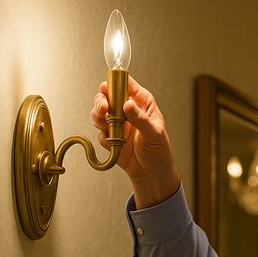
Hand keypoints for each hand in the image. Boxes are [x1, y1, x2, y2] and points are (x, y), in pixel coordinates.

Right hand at [91, 76, 180, 207]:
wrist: (151, 174)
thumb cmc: (158, 152)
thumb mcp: (154, 134)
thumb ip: (140, 119)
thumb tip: (128, 104)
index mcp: (142, 103)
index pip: (127, 85)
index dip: (116, 82)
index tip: (108, 87)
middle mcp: (127, 109)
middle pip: (107, 95)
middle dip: (102, 101)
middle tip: (104, 109)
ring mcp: (117, 122)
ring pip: (99, 111)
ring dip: (99, 117)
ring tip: (107, 126)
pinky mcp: (109, 135)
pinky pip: (99, 131)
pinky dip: (103, 136)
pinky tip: (114, 143)